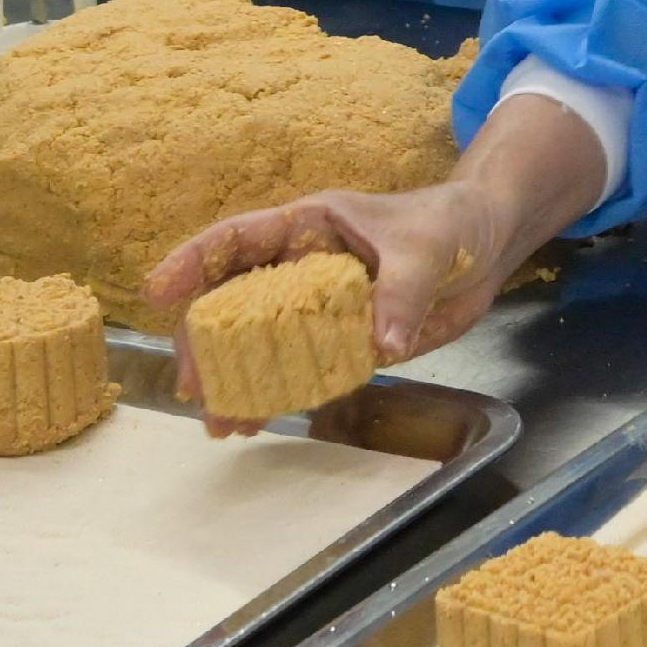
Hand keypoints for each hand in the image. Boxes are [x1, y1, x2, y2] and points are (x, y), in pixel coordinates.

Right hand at [140, 91, 608, 434]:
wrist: (488, 245)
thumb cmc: (450, 223)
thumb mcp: (428, 249)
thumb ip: (402, 292)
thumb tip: (382, 342)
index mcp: (309, 225)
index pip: (238, 239)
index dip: (194, 262)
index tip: (157, 292)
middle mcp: (302, 266)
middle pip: (236, 301)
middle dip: (207, 342)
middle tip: (193, 386)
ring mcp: (319, 305)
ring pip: (261, 343)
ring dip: (239, 380)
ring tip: (220, 422)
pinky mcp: (344, 338)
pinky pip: (302, 368)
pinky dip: (280, 393)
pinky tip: (258, 421)